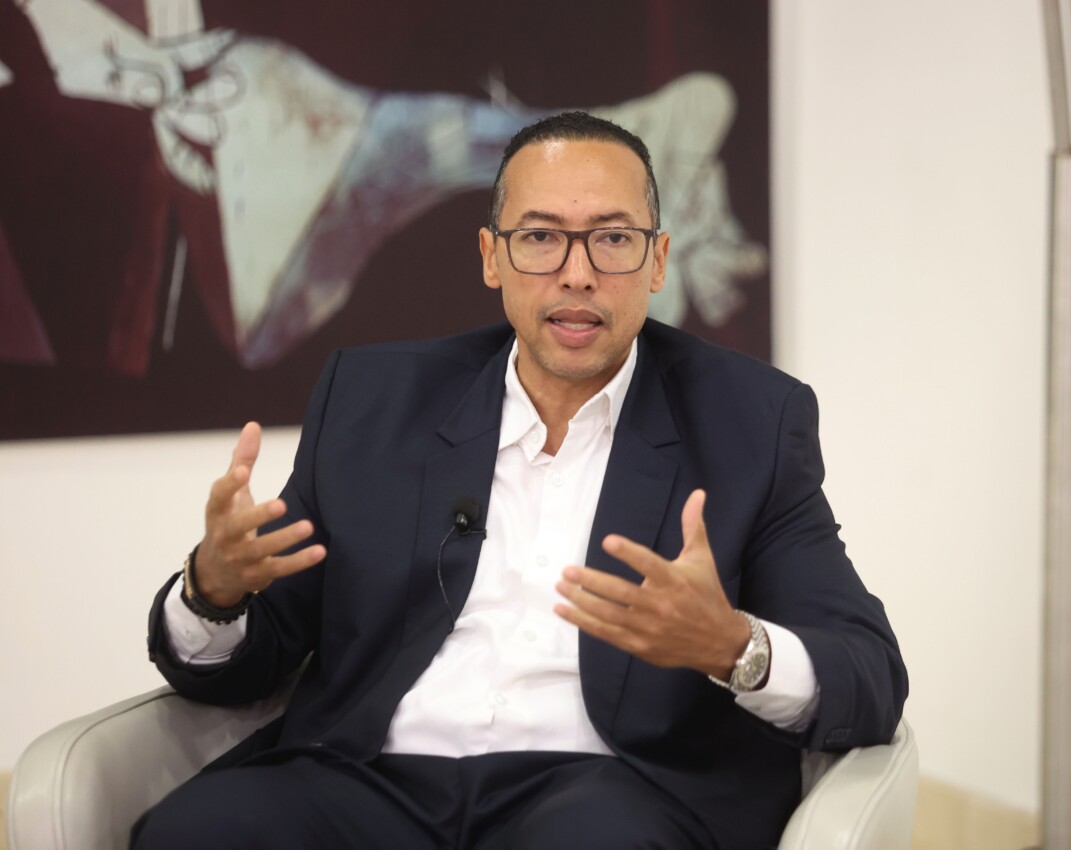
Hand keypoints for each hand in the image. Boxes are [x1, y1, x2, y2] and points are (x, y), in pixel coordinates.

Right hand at [194, 422, 325, 605]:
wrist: (215, 573)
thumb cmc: (227, 521)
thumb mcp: (231, 494)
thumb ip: (242, 461)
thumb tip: (253, 425)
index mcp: (217, 511)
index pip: (220, 496)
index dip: (230, 484)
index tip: (243, 472)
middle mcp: (225, 535)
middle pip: (239, 526)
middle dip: (259, 515)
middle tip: (281, 504)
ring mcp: (240, 558)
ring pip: (262, 550)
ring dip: (285, 538)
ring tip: (308, 526)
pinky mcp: (258, 574)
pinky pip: (280, 568)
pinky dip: (299, 561)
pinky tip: (319, 551)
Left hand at [554, 489, 749, 679]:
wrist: (720, 643)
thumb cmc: (707, 595)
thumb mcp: (701, 559)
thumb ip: (692, 526)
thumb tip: (697, 493)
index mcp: (674, 580)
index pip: (648, 564)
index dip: (628, 553)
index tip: (607, 541)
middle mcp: (660, 604)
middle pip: (620, 592)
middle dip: (591, 581)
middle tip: (567, 570)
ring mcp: (648, 628)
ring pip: (608, 614)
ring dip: (581, 601)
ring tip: (560, 586)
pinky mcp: (640, 645)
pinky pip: (606, 634)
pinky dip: (583, 622)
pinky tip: (564, 610)